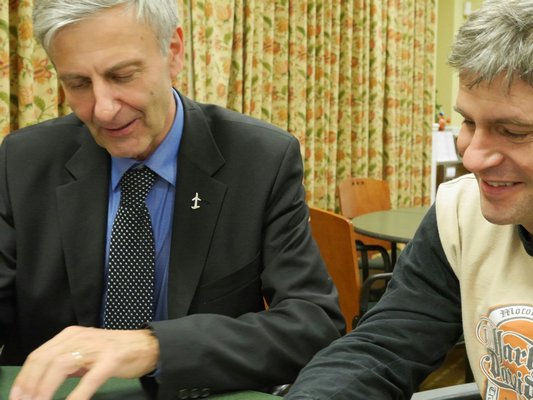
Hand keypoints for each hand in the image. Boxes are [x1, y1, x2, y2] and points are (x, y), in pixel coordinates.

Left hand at [9, 326, 158, 399]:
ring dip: (46, 390)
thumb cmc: (116, 351)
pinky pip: (89, 380)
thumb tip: (41, 384)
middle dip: (30, 385)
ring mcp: (96, 348)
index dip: (24, 378)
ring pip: (61, 366)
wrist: (148, 344)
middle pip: (45, 360)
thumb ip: (66, 362)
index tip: (16, 397)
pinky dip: (76, 395)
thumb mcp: (86, 352)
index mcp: (71, 335)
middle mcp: (80, 337)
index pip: (39, 355)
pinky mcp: (111, 360)